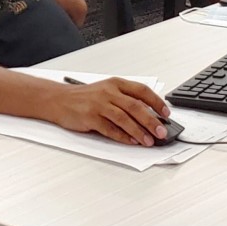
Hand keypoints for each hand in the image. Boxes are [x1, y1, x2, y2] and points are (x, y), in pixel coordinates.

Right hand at [48, 77, 170, 145]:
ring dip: (139, 131)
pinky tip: (131, 142)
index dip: (156, 102)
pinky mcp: (90, 117)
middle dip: (151, 121)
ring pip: (124, 118)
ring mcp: (99, 105)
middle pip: (135, 106)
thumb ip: (125, 99)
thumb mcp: (107, 91)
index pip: (142, 90)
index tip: (166, 113)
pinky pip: (110, 129)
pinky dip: (122, 136)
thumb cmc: (85, 97)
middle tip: (161, 132)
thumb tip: (148, 115)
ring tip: (148, 141)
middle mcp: (109, 92)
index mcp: (116, 83)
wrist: (59, 100)